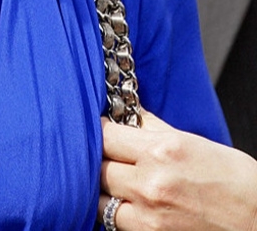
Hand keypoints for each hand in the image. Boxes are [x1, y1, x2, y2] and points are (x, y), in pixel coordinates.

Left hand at [99, 111, 256, 230]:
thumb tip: (127, 112)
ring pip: (99, 199)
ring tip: (116, 182)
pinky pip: (115, 223)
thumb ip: (152, 128)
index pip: (104, 136)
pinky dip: (116, 213)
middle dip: (100, 160)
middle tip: (108, 157)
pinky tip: (127, 204)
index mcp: (161, 150)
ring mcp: (149, 215)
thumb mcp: (192, 142)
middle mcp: (150, 182)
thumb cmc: (234, 180)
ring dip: (104, 190)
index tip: (102, 131)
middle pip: (98, 167)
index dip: (99, 131)